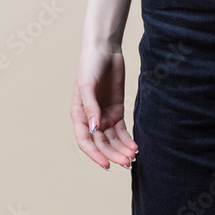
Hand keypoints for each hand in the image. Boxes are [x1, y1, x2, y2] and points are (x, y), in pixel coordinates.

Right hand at [70, 45, 137, 170]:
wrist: (105, 51)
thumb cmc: (90, 65)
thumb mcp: (87, 84)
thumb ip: (90, 107)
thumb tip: (93, 128)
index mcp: (79, 115)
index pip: (85, 141)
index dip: (95, 154)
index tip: (106, 164)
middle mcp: (91, 119)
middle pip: (102, 143)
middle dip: (113, 154)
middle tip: (127, 162)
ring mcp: (105, 116)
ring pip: (113, 140)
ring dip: (121, 150)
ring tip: (133, 157)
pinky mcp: (117, 110)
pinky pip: (122, 130)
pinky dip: (127, 140)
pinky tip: (134, 147)